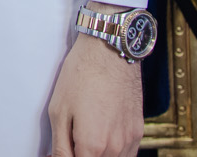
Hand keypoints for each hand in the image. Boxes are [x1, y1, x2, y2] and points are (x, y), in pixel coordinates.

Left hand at [44, 32, 142, 156]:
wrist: (110, 51)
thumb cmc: (82, 75)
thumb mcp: (59, 111)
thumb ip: (59, 146)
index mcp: (92, 145)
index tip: (57, 152)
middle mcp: (114, 148)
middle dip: (79, 155)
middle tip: (70, 141)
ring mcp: (129, 141)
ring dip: (97, 156)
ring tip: (85, 139)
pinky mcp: (138, 131)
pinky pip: (127, 155)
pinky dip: (113, 154)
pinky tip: (101, 140)